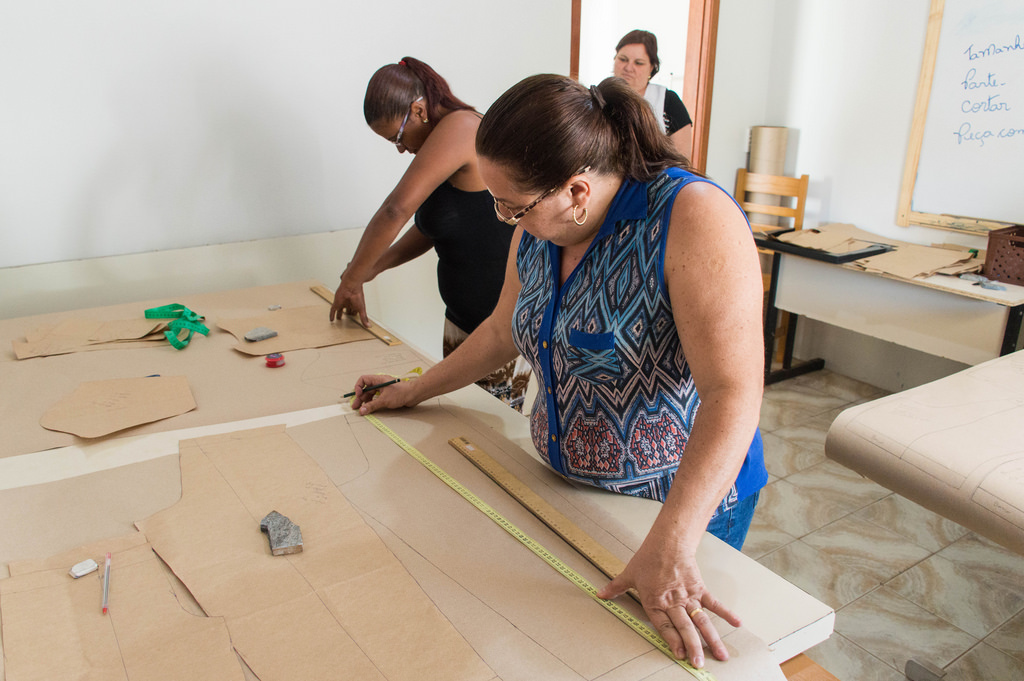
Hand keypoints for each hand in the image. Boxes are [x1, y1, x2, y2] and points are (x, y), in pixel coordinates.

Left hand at [330, 274, 370, 326]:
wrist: (351, 286)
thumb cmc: (358, 296)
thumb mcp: (361, 309)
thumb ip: (364, 318)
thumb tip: (369, 326)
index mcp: (356, 305)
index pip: (355, 312)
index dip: (354, 316)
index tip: (354, 321)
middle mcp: (349, 304)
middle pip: (348, 311)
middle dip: (347, 315)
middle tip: (347, 321)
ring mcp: (342, 303)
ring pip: (340, 310)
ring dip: (339, 315)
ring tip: (339, 320)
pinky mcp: (336, 303)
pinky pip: (333, 310)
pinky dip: (332, 315)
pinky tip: (331, 320)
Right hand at [349, 374, 420, 413]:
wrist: (414, 395)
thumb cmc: (401, 393)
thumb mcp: (384, 400)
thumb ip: (372, 405)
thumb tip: (362, 410)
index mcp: (378, 380)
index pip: (363, 379)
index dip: (358, 387)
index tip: (358, 395)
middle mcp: (380, 383)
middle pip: (366, 389)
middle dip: (360, 397)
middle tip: (356, 406)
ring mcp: (383, 389)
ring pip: (371, 394)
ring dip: (366, 401)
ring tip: (362, 409)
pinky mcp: (387, 395)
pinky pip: (376, 397)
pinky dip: (372, 402)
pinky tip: (370, 408)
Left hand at [596, 542, 740, 667]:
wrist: (668, 541)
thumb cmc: (648, 557)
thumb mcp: (628, 574)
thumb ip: (615, 588)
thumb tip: (599, 594)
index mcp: (655, 602)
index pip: (664, 626)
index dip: (672, 640)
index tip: (679, 654)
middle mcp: (673, 602)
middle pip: (685, 628)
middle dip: (693, 647)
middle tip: (699, 663)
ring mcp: (688, 596)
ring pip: (701, 620)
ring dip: (711, 638)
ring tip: (720, 655)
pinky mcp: (700, 588)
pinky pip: (714, 603)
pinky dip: (726, 612)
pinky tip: (737, 623)